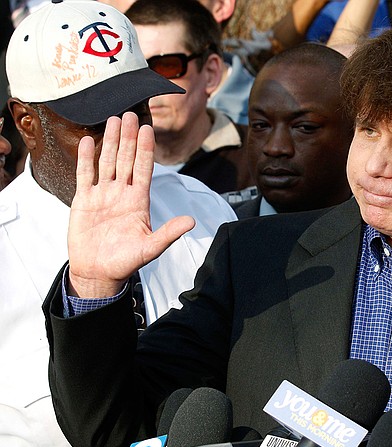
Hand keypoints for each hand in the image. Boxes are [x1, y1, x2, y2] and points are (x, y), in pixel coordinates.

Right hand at [67, 112, 194, 297]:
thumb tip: (192, 222)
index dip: (146, 149)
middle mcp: (122, 193)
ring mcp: (103, 195)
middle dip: (129, 137)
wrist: (98, 272)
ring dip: (111, 141)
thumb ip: (169, 233)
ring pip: (108, 162)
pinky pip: (85, 174)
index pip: (145, 169)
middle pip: (127, 159)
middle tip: (129, 113)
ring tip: (113, 119)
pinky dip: (85, 158)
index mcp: (139, 201)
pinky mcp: (84, 200)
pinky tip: (87, 140)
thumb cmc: (126, 261)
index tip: (148, 128)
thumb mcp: (151, 247)